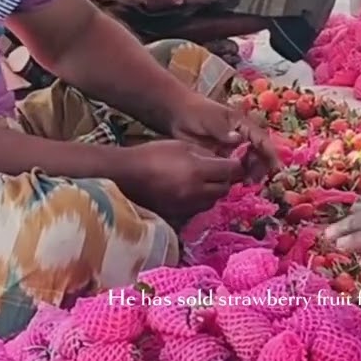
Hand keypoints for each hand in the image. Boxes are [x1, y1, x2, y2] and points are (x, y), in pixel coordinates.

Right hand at [123, 139, 243, 219]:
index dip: (235, 165)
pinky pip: (198, 209)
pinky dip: (200, 201)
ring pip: (212, 201)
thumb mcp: (182, 146)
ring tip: (202, 181)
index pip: (230, 171)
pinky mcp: (177, 215)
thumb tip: (222, 161)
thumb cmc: (153, 155)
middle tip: (217, 171)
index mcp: (198, 171)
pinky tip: (191, 191)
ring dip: (213, 192)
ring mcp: (186, 206)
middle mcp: (196, 192)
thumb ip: (206, 154)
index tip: (234, 162)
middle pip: (225, 189)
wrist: (125, 175)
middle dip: (225, 179)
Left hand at [167, 94, 278, 181]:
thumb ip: (223, 129)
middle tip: (255, 180)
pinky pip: (232, 171)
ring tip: (246, 184)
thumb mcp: (210, 118)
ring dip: (250, 175)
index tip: (276, 166)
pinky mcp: (221, 160)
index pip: (261, 139)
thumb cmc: (197, 112)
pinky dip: (235, 178)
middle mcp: (241, 139)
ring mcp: (231, 150)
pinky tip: (233, 184)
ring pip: (247, 165)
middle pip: (258, 155)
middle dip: (260, 168)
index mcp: (243, 126)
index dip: (270, 153)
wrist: (178, 115)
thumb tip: (238, 139)